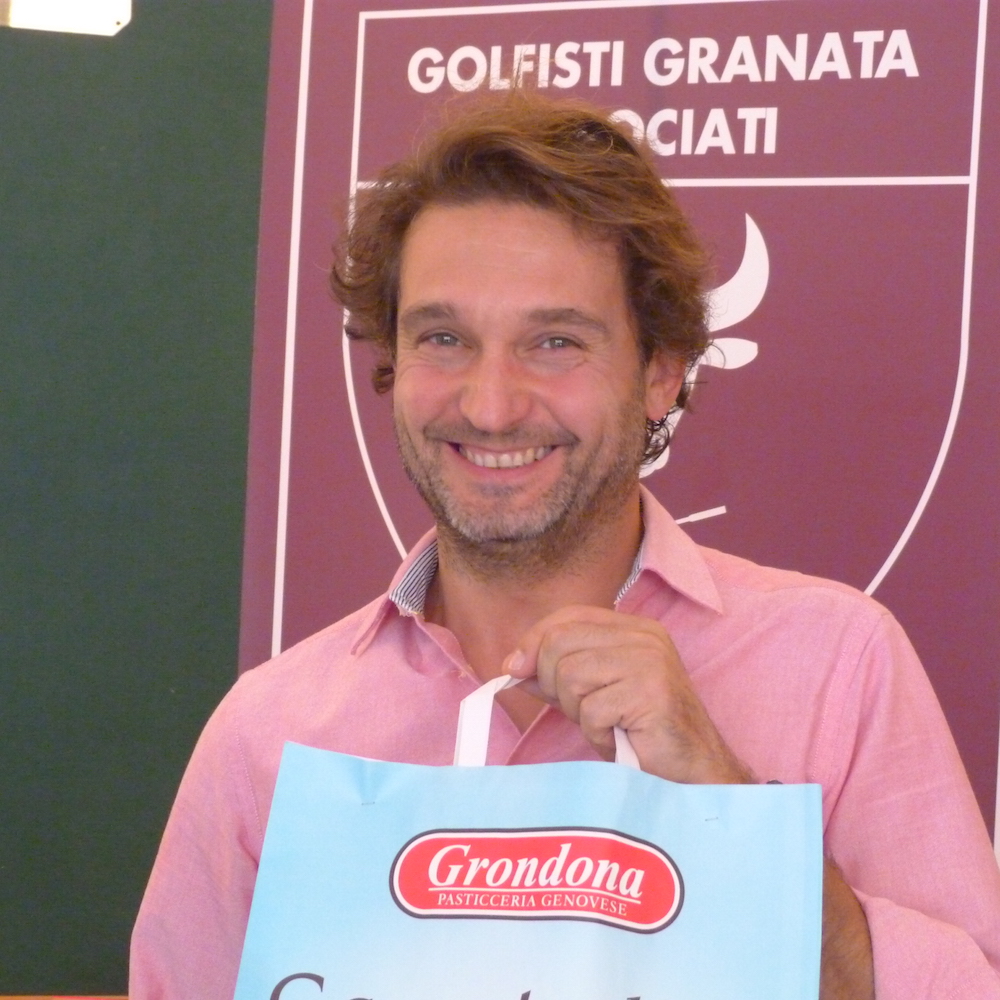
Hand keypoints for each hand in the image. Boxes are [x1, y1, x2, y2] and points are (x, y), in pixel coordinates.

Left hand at [502, 605, 751, 783]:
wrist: (694, 770)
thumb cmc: (641, 733)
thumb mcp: (593, 695)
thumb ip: (557, 676)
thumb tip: (513, 665)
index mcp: (633, 628)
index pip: (568, 616)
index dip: (534, 640)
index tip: (514, 669)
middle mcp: (644, 637)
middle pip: (561, 643)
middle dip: (551, 682)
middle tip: (576, 710)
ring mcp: (650, 662)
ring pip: (570, 675)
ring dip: (576, 711)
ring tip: (605, 724)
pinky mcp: (650, 692)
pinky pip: (592, 710)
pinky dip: (596, 733)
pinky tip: (618, 738)